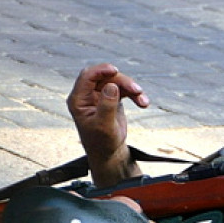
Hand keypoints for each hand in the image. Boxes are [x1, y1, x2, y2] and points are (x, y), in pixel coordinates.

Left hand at [66, 63, 149, 187]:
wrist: (109, 152)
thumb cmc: (102, 142)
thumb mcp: (104, 125)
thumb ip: (106, 105)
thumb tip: (111, 85)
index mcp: (79, 100)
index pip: (87, 77)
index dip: (100, 70)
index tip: (114, 70)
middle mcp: (87, 95)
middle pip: (105, 78)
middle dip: (122, 81)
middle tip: (138, 91)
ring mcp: (100, 96)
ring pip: (116, 82)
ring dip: (132, 89)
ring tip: (144, 101)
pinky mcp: (111, 98)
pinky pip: (124, 90)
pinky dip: (135, 95)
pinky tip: (143, 104)